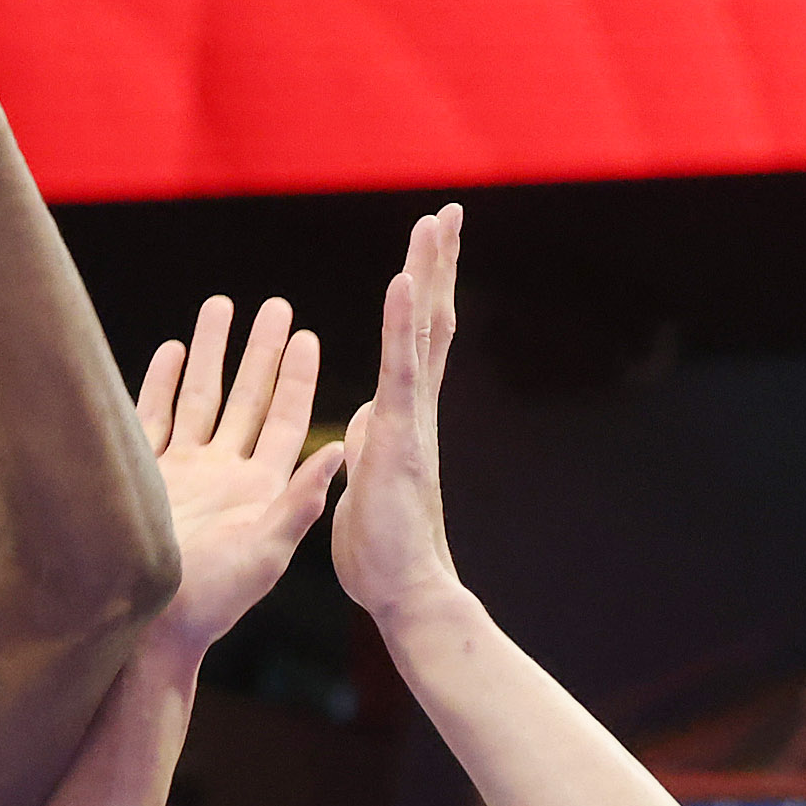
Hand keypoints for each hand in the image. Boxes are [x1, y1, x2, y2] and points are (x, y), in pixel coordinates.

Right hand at [130, 293, 344, 671]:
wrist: (150, 629)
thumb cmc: (212, 599)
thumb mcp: (266, 551)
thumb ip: (300, 501)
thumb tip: (341, 452)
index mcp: (259, 488)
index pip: (285, 419)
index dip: (296, 377)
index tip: (307, 334)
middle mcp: (223, 473)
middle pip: (246, 397)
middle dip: (260, 351)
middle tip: (275, 305)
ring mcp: (182, 473)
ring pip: (199, 397)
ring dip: (210, 353)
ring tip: (221, 306)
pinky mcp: (144, 478)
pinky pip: (152, 418)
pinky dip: (160, 382)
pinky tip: (171, 349)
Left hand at [332, 204, 468, 624]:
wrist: (403, 594)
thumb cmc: (381, 554)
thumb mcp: (360, 485)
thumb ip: (365, 446)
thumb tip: (361, 419)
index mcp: (401, 419)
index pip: (414, 344)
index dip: (419, 296)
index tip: (425, 251)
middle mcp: (413, 409)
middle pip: (428, 321)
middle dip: (436, 265)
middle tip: (445, 211)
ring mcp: (411, 419)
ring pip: (422, 332)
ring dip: (427, 274)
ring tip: (434, 221)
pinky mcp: (400, 435)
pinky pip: (401, 367)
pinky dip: (401, 321)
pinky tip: (403, 280)